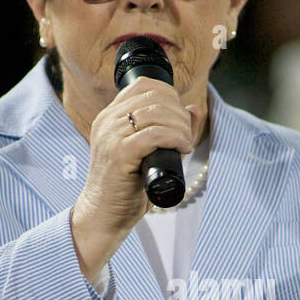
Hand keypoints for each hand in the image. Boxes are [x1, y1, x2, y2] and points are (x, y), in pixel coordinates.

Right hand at [75, 77, 200, 238]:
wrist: (105, 214)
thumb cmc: (127, 186)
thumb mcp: (150, 152)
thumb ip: (172, 130)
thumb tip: (195, 109)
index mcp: (110, 116)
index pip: (143, 85)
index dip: (170, 95)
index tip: (180, 117)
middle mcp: (107, 121)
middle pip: (154, 97)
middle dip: (179, 113)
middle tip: (187, 135)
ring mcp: (111, 135)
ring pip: (156, 113)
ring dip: (180, 127)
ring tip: (185, 144)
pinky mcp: (119, 153)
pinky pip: (155, 134)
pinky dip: (175, 138)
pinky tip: (182, 149)